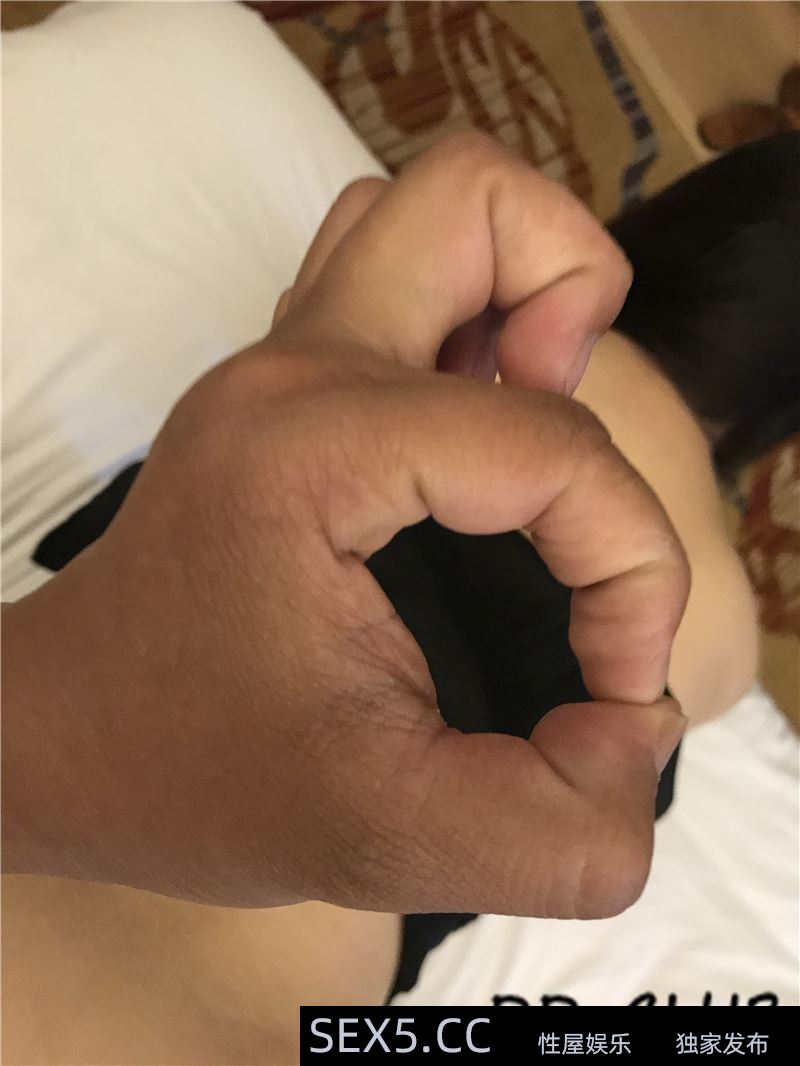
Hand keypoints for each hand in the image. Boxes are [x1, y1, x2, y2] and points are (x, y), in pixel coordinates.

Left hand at [2, 133, 687, 917]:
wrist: (61, 734)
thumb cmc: (188, 773)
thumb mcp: (380, 840)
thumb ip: (548, 829)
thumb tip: (638, 731)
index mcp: (315, 450)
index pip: (552, 446)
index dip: (635, 571)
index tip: (615, 682)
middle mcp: (296, 368)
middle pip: (478, 202)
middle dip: (576, 301)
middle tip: (569, 458)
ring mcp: (282, 358)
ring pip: (430, 211)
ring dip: (520, 289)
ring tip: (529, 422)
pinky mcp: (286, 382)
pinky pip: (397, 273)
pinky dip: (472, 317)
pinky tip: (478, 441)